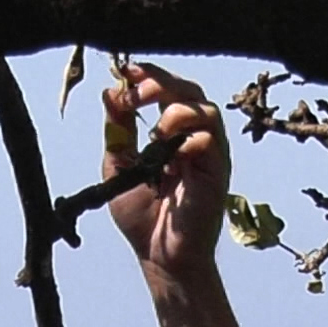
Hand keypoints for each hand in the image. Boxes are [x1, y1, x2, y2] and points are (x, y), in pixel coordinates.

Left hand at [104, 63, 229, 282]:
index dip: (149, 76)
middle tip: (135, 93)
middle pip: (188, 91)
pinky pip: (210, 139)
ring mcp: (208, 152)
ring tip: (154, 129)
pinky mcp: (217, 171)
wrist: (158, 254)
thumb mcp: (118, 165)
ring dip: (175, 110)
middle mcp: (193, 137)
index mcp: (171, 132)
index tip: (126, 72)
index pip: (167, 90)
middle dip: (160, 84)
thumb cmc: (143, 216)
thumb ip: (117, 130)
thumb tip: (110, 92)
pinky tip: (169, 153)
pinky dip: (188, 138)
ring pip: (204, 109)